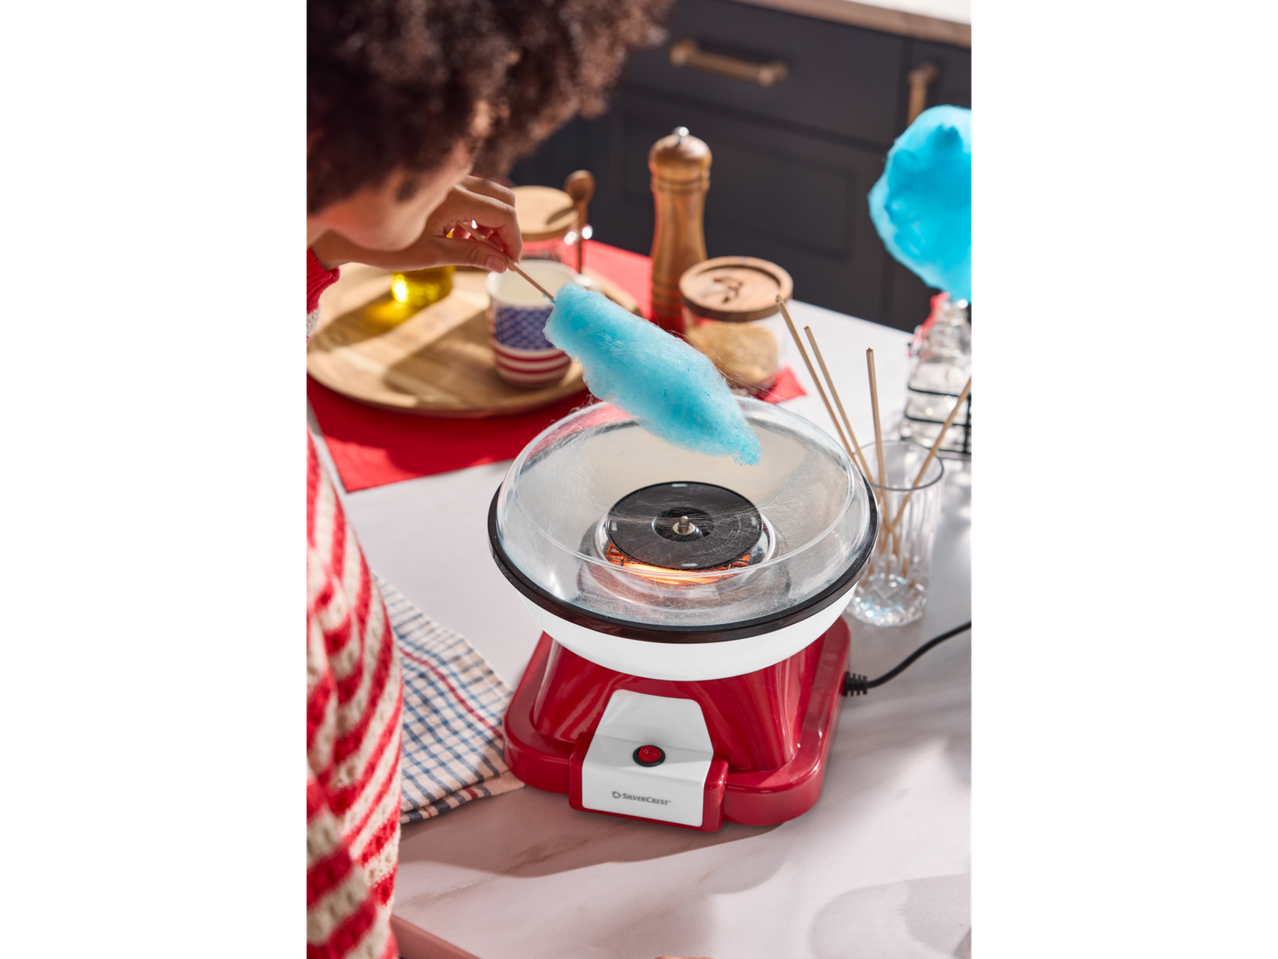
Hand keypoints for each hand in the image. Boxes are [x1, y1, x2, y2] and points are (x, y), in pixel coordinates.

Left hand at [312, 176, 521, 271]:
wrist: (351, 229)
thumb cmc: (388, 244)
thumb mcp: (433, 254)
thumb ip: (472, 255)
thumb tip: (504, 264)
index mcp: (455, 197)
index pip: (503, 213)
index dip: (514, 239)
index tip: (512, 261)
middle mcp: (454, 182)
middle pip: (503, 198)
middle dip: (508, 228)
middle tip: (501, 256)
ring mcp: (448, 180)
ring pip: (489, 194)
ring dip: (492, 222)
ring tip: (479, 248)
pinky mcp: (440, 184)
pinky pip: (473, 193)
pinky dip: (477, 214)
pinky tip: (462, 233)